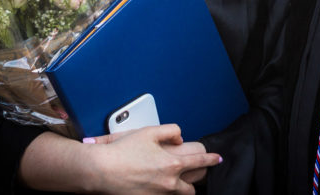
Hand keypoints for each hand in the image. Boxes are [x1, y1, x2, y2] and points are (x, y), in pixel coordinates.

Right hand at [18, 125, 219, 193]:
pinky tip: (156, 187)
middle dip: (193, 182)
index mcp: (172, 164)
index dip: (211, 159)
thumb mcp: (148, 131)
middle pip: (191, 188)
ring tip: (172, 182)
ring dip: (178, 190)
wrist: (102, 170)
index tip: (218, 159)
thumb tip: (179, 137)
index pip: (199, 162)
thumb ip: (170, 131)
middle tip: (190, 175)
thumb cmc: (122, 151)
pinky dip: (163, 194)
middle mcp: (168, 183)